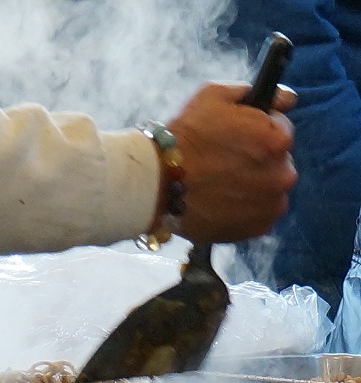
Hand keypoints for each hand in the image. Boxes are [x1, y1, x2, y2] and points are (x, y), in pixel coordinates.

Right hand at [165, 82, 296, 243]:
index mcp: (277, 139)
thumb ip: (252, 93)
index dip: (256, 130)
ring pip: (270, 189)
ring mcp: (271, 204)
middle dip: (257, 160)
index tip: (233, 138)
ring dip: (253, 185)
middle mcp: (282, 174)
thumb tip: (286, 98)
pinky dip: (245, 209)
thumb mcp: (213, 95)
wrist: (157, 183)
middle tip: (222, 162)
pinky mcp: (257, 228)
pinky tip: (222, 202)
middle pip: (277, 162)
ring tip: (220, 184)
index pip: (280, 129)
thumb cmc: (183, 137)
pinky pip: (260, 214)